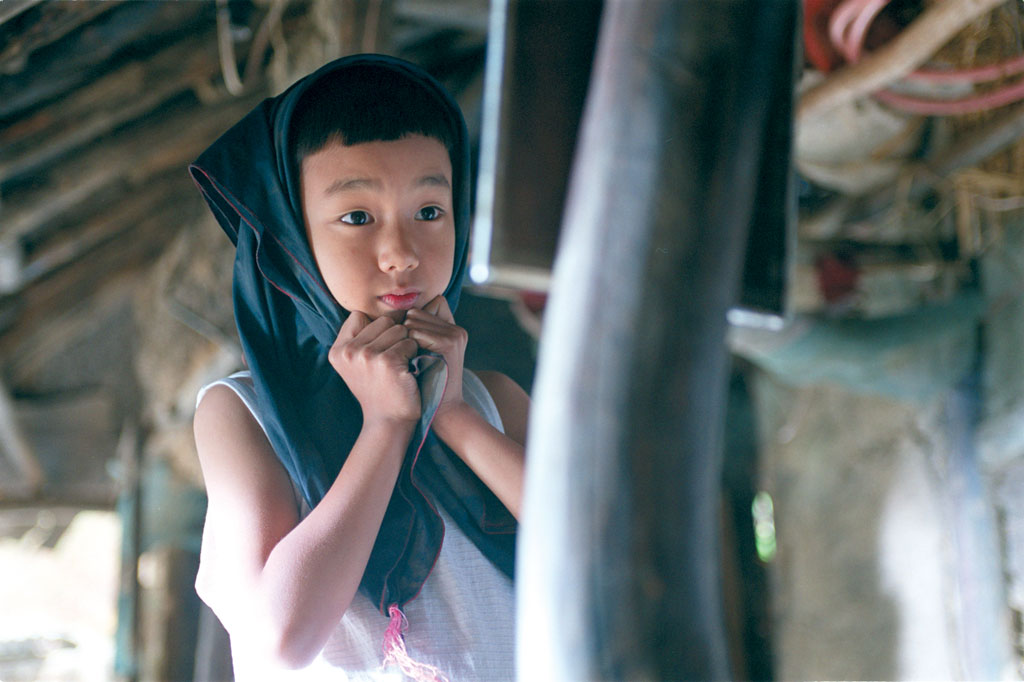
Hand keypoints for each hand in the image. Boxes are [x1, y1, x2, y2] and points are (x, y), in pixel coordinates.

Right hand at [328, 312, 420, 424]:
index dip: (378, 330)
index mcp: (338, 350)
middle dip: (395, 336)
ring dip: (407, 345)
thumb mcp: (359, 364)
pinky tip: (408, 371)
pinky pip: (410, 343)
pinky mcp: (387, 362)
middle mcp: (348, 352)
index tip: (380, 351)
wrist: (389, 422)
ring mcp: (367, 356)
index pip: (360, 316)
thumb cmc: (380, 390)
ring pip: (400, 329)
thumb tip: (386, 307)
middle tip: (393, 363)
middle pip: (384, 320)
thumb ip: (361, 337)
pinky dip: (415, 355)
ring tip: (400, 367)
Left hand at [403, 296, 466, 419]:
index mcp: (453, 330)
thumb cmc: (422, 387)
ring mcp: (454, 335)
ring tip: (410, 361)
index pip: (420, 308)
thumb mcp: (421, 357)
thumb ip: (415, 335)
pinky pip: (414, 333)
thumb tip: (394, 317)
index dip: (408, 325)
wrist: (438, 412)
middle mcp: (456, 330)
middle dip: (403, 332)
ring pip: (412, 320)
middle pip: (415, 312)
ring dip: (402, 339)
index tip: (408, 349)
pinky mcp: (449, 344)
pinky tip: (411, 364)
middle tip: (407, 358)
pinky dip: (406, 348)